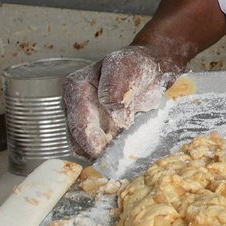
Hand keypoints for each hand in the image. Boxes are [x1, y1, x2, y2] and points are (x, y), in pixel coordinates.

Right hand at [63, 45, 177, 159]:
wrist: (150, 70)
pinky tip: (125, 153)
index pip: (79, 122)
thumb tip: (113, 112)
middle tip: (117, 160)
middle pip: (79, 139)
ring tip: (123, 156)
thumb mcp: (126, 68)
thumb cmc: (136, 66)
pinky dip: (112, 153)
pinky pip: (100, 148)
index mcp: (76, 88)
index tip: (108, 150)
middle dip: (97, 151)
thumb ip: (116, 88)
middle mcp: (74, 106)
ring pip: (87, 147)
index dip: (93, 140)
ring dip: (104, 154)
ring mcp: (85, 120)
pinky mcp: (98, 131)